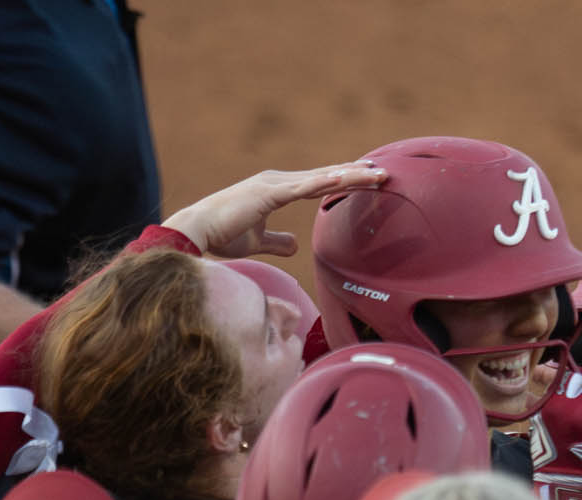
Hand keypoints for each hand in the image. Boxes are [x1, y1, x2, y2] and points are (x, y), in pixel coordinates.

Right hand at [162, 162, 386, 258]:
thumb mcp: (258, 241)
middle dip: (356, 175)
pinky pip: (303, 188)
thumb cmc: (222, 235)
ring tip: (377, 174)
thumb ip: (277, 241)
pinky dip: (324, 182)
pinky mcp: (267, 193)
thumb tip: (296, 245)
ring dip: (350, 176)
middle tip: (385, 172)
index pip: (320, 184)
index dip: (345, 181)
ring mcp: (274, 184)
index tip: (370, 179)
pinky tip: (344, 178)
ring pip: (320, 178)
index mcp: (278, 189)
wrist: (196, 231)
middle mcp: (279, 181)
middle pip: (326, 176)